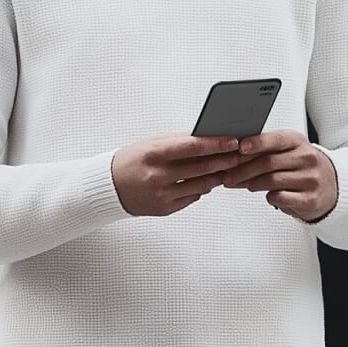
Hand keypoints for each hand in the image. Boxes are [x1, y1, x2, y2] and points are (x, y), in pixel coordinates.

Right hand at [110, 135, 241, 216]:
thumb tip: (208, 137)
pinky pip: (192, 198)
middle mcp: (157, 176)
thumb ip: (179, 141)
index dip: (216, 144)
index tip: (233, 141)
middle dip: (225, 160)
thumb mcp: (151, 144)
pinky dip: (202, 188)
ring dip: (218, 176)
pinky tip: (207, 180)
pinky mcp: (164, 209)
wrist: (108, 187)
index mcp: (153, 155)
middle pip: (202, 168)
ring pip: (202, 186)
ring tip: (228, 167)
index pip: (192, 147)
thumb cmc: (131, 160)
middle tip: (240, 155)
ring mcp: (161, 195)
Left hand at [221, 130, 337, 222]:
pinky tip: (267, 195)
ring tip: (241, 185)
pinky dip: (270, 197)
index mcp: (298, 141)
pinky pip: (281, 197)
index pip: (276, 139)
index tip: (239, 147)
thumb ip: (265, 150)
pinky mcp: (310, 199)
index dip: (257, 143)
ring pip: (272, 181)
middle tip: (228, 176)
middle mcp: (307, 158)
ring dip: (251, 184)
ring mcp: (310, 179)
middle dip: (243, 170)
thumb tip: (233, 153)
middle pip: (269, 162)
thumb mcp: (287, 151)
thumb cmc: (300, 166)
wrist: (330, 186)